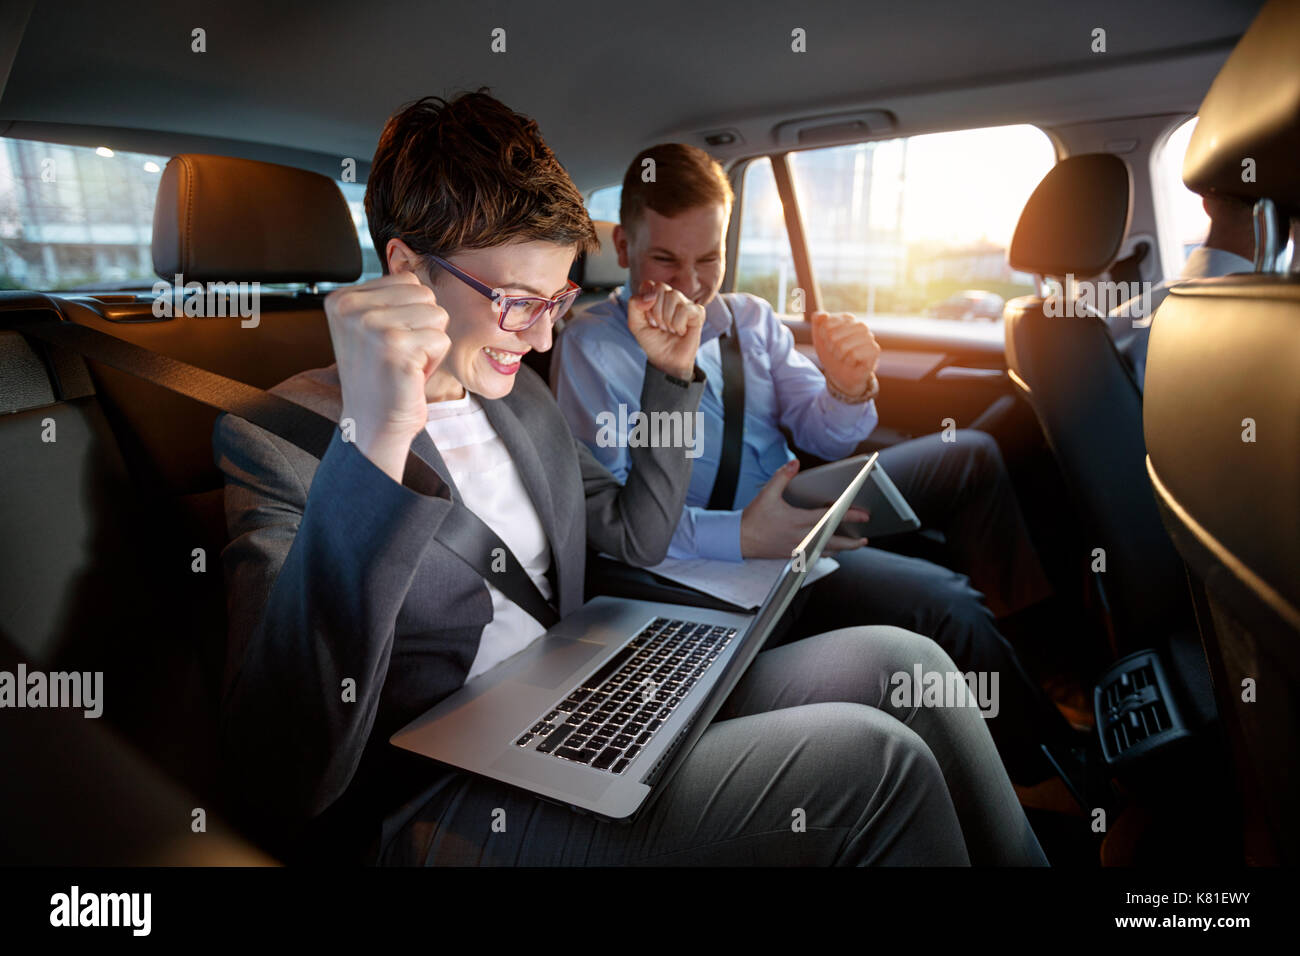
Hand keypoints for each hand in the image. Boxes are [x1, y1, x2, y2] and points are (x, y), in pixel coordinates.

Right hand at [323, 271, 450, 481]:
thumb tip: (411, 259)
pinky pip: (441, 339)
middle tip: (399, 356)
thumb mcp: (372, 327)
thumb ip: (387, 296)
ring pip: (437, 315)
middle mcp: (351, 307)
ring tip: (404, 364)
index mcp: (341, 298)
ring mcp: (371, 326)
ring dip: (430, 344)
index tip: (388, 342)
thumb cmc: (381, 377)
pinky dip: (434, 361)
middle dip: (423, 327)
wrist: (372, 425)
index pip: (406, 279)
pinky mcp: (395, 347)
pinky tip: (410, 375)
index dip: (410, 314)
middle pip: (425, 294)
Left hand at [628, 279, 705, 379]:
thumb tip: (651, 296)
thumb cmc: (653, 341)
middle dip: (656, 311)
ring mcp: (685, 303)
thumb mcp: (635, 324)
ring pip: (673, 296)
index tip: (648, 319)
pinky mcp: (698, 313)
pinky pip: (685, 309)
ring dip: (667, 319)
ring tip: (669, 329)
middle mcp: (671, 297)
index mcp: (656, 296)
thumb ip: (634, 305)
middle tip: (659, 325)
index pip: (648, 285)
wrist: (666, 360)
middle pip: (660, 287)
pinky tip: (680, 331)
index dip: (644, 303)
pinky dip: (679, 324)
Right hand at [739, 459, 870, 558]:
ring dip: (843, 548)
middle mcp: (799, 536)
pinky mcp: (793, 555)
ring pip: (826, 550)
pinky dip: (828, 552)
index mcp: (796, 520)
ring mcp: (798, 548)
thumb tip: (794, 463)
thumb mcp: (766, 494)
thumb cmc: (753, 518)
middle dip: (851, 540)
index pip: (827, 518)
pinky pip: (815, 555)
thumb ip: (782, 477)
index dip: (846, 515)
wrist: (740, 539)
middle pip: (832, 540)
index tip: (861, 514)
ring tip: (856, 544)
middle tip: (864, 535)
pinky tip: (834, 550)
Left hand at [811, 311, 880, 398]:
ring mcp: (869, 337)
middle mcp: (860, 325)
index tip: (829, 342)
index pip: (826, 325)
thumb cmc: (832, 354)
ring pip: (843, 346)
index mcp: (847, 319)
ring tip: (845, 357)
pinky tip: (853, 362)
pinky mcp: (874, 350)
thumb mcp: (819, 337)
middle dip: (830, 348)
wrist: (841, 375)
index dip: (823, 337)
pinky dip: (849, 362)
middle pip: (832, 336)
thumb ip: (817, 321)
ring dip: (839, 356)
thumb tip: (823, 314)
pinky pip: (854, 355)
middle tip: (837, 352)